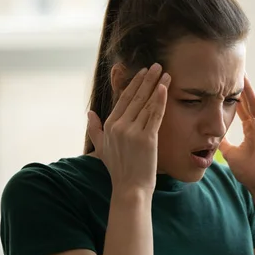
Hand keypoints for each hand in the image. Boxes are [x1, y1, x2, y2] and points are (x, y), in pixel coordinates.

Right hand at [87, 63, 170, 193]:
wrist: (130, 188)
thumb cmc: (119, 170)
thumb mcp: (101, 148)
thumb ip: (94, 129)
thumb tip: (89, 113)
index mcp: (109, 125)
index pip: (123, 99)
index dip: (134, 84)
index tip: (143, 72)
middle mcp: (119, 126)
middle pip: (136, 97)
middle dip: (147, 79)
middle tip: (157, 66)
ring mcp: (133, 132)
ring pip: (146, 103)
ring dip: (157, 86)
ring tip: (166, 73)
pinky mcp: (147, 139)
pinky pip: (155, 115)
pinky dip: (160, 100)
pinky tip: (165, 88)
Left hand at [219, 76, 254, 191]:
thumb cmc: (251, 172)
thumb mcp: (230, 154)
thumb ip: (223, 143)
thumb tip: (211, 136)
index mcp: (251, 130)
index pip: (242, 107)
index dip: (235, 95)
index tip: (227, 81)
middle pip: (249, 102)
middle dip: (242, 87)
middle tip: (236, 69)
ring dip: (252, 88)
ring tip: (246, 73)